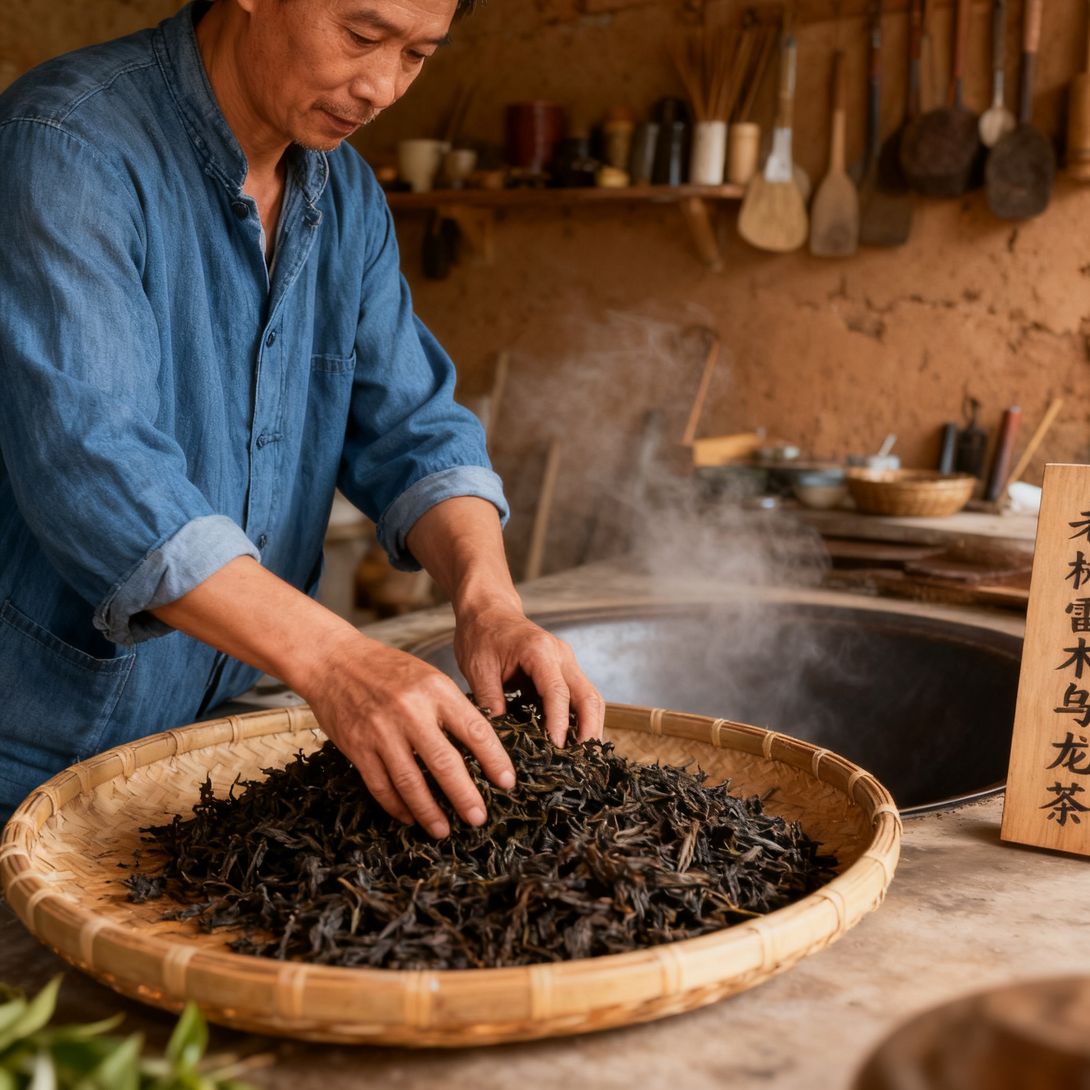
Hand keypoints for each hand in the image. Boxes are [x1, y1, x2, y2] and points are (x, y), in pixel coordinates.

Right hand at [304, 632, 516, 838]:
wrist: (334, 660)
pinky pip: (381, 785)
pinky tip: (409, 816)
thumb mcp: (428, 677)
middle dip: (465, 796)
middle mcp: (410, 711)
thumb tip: (478, 749)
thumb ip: (450, 708)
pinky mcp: (357, 747)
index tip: (507, 782)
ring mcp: (381, 731)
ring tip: (444, 830)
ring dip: (429, 811)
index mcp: (436, 690)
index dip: (494, 760)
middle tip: (478, 818)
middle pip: (445, 763)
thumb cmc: (387, 668)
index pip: (475, 730)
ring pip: (410, 782)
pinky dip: (396, 805)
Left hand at [453, 605, 604, 746]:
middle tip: (581, 762)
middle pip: (588, 696)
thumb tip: (499, 741)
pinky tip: (574, 741)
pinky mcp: (564, 669)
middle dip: (589, 730)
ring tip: (582, 757)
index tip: (556, 749)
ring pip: (591, 697)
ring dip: (590, 726)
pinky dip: (582, 719)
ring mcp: (566, 661)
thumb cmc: (480, 634)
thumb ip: (490, 702)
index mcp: (539, 650)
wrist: (487, 610)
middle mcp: (561, 654)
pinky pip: (581, 696)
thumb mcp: (477, 668)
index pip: (557, 692)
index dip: (559, 723)